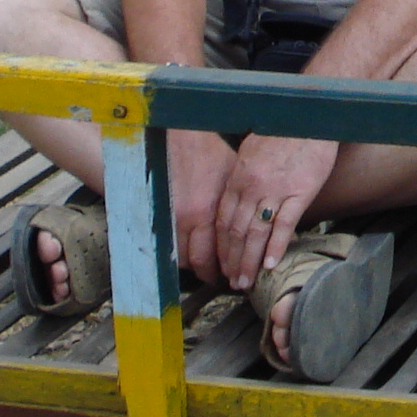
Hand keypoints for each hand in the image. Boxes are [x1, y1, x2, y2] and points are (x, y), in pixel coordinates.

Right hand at [167, 128, 238, 285]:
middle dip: (210, 274)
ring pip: (179, 257)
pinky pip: (168, 243)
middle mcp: (186, 220)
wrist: (181, 137)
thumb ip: (239, 208)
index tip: (235, 275)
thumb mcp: (232, 181)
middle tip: (223, 278)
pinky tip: (189, 252)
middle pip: (196, 263)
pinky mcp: (158, 213)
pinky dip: (178, 252)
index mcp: (207, 213)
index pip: (215, 256)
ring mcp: (169, 218)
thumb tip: (258, 226)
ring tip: (207, 268)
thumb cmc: (211, 155)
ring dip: (193, 266)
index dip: (225, 270)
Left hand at [213, 132, 340, 288]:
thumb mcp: (251, 150)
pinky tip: (270, 264)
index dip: (221, 246)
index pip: (223, 220)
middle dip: (232, 261)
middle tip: (232, 282)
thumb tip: (237, 196)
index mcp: (238, 177)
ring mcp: (274, 191)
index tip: (221, 264)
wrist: (310, 115)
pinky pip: (283, 225)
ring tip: (246, 281)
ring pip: (255, 234)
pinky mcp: (299, 192)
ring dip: (249, 261)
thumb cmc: (283, 130)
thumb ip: (242, 176)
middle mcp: (251, 187)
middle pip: (236, 232)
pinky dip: (275, 247)